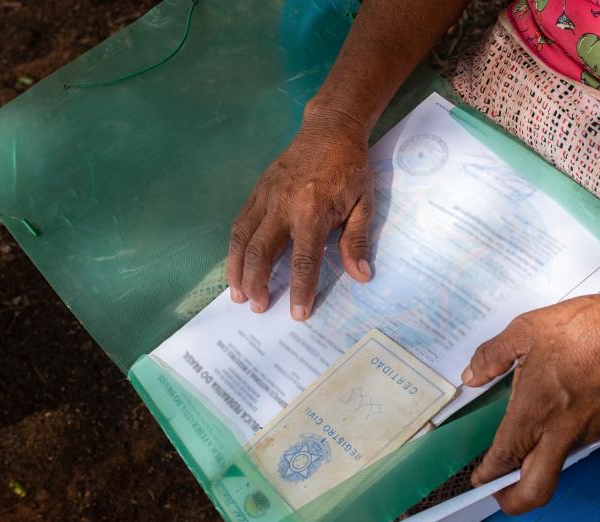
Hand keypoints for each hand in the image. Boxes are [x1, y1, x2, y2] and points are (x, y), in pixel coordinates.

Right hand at [226, 110, 373, 319]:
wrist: (330, 130)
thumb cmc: (350, 169)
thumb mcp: (364, 203)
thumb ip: (357, 240)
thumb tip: (361, 275)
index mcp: (313, 211)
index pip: (304, 260)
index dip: (301, 289)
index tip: (298, 314)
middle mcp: (284, 206)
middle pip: (262, 252)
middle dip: (257, 283)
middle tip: (258, 307)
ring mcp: (266, 197)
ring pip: (243, 238)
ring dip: (237, 269)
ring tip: (237, 294)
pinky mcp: (257, 191)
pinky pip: (240, 223)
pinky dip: (234, 247)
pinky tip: (235, 265)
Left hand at [462, 292, 599, 513]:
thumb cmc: (581, 327)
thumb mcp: (525, 330)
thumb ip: (492, 355)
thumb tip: (471, 376)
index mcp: (534, 411)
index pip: (505, 459)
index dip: (488, 475)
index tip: (477, 479)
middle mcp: (560, 432)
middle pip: (536, 490)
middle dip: (513, 500)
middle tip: (497, 488)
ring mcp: (585, 433)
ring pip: (554, 468)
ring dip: (533, 468)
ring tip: (518, 445)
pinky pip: (571, 445)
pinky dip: (554, 443)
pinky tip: (549, 416)